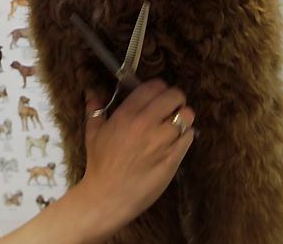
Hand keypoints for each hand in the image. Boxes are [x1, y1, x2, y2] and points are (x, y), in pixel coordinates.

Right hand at [75, 80, 194, 231]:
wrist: (108, 196)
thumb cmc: (100, 164)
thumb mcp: (93, 133)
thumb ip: (94, 108)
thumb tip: (92, 92)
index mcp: (127, 114)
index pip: (154, 86)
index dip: (160, 87)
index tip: (158, 94)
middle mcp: (146, 124)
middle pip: (175, 96)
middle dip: (175, 99)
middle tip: (170, 107)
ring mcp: (162, 141)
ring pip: (186, 116)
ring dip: (183, 118)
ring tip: (176, 124)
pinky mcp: (173, 158)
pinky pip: (189, 137)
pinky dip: (185, 136)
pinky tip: (176, 141)